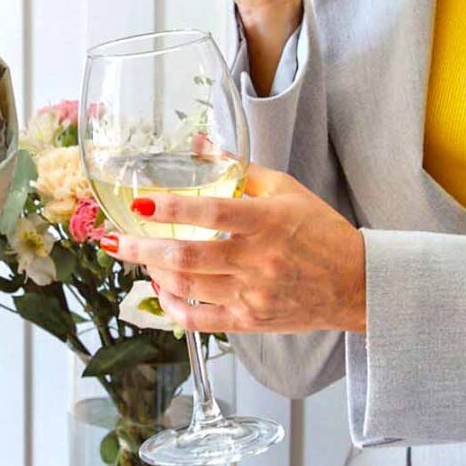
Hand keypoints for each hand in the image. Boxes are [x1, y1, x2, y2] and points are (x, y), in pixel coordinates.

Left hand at [97, 165, 365, 334]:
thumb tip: (197, 145)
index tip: (140, 203)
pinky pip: (199, 320)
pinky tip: (158, 290)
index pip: (212, 214)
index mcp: (267, 223)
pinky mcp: (250, 321)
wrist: (355, 284)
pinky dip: (171, 307)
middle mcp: (258, 261)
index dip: (172, 208)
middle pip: (188, 257)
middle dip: (141, 248)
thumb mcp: (286, 189)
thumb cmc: (321, 231)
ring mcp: (253, 294)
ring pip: (188, 287)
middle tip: (110, 239)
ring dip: (154, 271)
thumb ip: (239, 168)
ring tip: (137, 254)